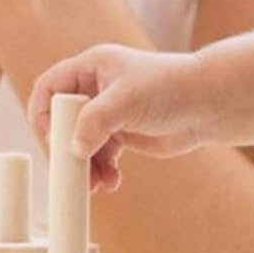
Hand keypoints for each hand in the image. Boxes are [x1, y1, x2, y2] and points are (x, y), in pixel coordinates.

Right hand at [28, 45, 213, 191]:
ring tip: (97, 185)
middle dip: (66, 148)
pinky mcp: (123, 134)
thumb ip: (95, 121)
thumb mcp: (128, 100)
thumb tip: (74, 149)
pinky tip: (112, 182)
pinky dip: (102, 170)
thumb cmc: (171, 87)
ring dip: (85, 166)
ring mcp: (109, 113)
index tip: (50, 139)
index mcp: (91, 67)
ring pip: (81, 143)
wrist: (211, 105)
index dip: (43, 113)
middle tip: (74, 170)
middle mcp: (97, 88)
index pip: (50, 87)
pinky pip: (100, 155)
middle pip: (63, 121)